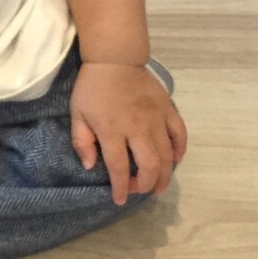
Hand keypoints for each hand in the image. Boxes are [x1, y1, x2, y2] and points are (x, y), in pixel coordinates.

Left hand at [70, 62, 187, 205]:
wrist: (115, 59)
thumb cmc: (92, 88)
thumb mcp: (77, 114)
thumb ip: (82, 141)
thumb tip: (90, 166)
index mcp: (113, 130)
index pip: (119, 167)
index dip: (121, 188)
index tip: (120, 199)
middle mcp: (138, 128)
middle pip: (150, 165)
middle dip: (146, 185)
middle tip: (140, 190)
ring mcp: (156, 119)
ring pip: (167, 154)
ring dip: (166, 174)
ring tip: (161, 186)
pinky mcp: (168, 109)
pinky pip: (180, 134)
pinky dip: (180, 149)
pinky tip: (175, 159)